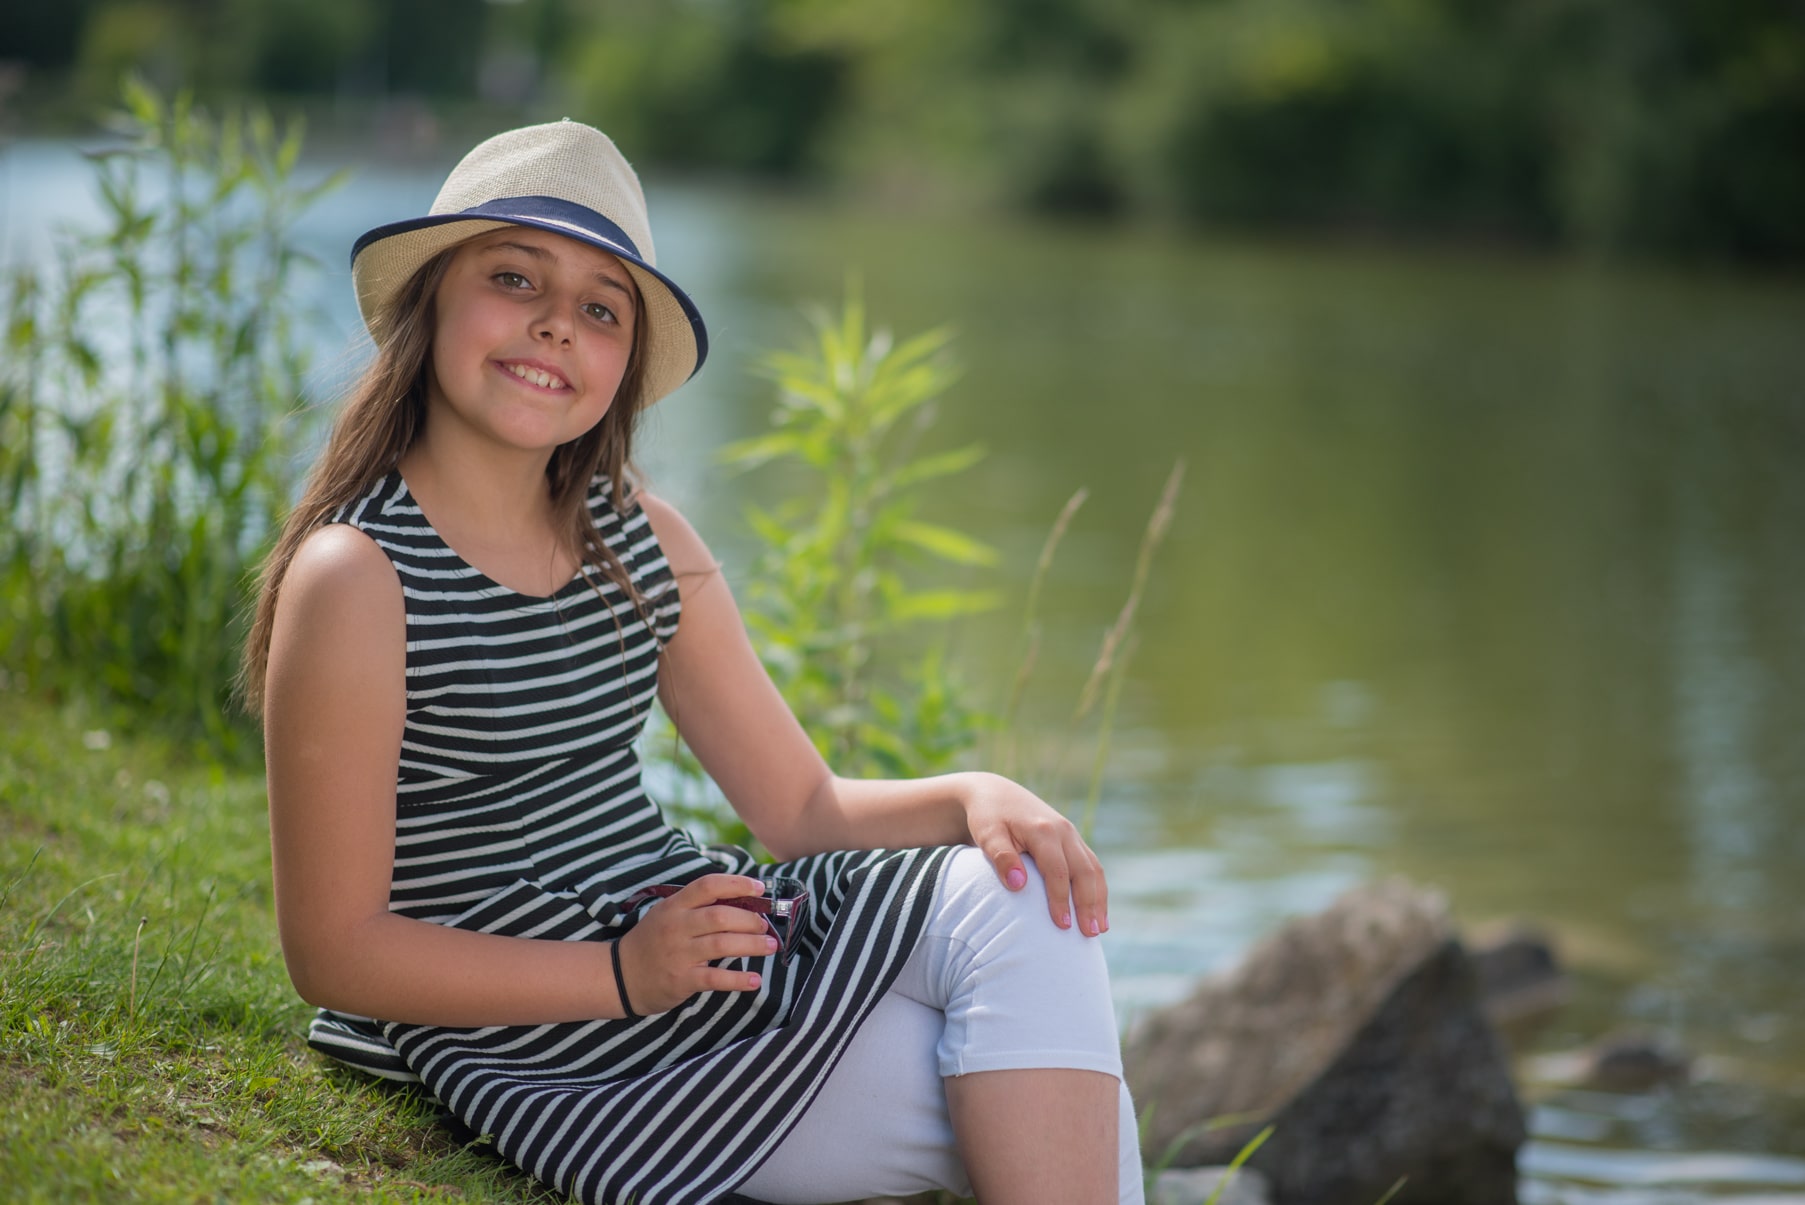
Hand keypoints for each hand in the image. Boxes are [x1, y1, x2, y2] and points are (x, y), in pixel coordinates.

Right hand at [615, 874, 778, 1014]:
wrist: (620, 976)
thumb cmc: (652, 941)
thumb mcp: (668, 914)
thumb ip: (698, 906)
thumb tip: (742, 899)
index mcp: (675, 906)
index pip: (708, 885)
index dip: (737, 883)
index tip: (760, 887)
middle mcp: (677, 926)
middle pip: (721, 916)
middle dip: (750, 920)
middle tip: (766, 926)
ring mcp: (679, 953)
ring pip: (722, 944)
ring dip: (752, 945)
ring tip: (770, 946)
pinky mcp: (681, 980)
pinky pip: (715, 979)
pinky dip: (739, 980)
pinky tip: (755, 980)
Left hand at [960, 772, 1108, 936]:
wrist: (995, 794)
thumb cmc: (987, 818)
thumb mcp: (988, 834)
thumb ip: (1002, 857)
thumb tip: (1018, 884)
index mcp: (1043, 830)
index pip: (1058, 870)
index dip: (1061, 899)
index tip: (1061, 926)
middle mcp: (1063, 831)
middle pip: (1085, 871)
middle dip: (1089, 904)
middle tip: (1090, 935)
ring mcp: (1071, 835)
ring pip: (1094, 869)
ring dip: (1099, 900)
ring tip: (1099, 930)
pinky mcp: (1072, 841)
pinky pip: (1091, 866)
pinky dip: (1097, 889)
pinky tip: (1097, 912)